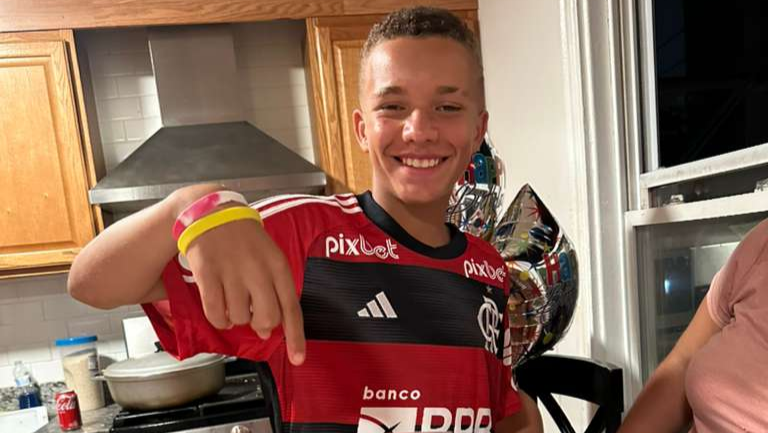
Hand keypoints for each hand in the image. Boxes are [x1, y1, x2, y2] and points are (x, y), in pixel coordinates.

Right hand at [183, 214, 305, 365]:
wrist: (212, 212)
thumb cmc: (245, 239)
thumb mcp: (269, 258)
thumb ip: (273, 293)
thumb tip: (267, 331)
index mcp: (278, 265)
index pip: (291, 308)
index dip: (295, 337)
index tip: (297, 359)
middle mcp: (258, 269)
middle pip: (266, 318)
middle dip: (260, 324)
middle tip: (252, 314)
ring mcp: (232, 271)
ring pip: (239, 319)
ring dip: (235, 318)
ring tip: (232, 297)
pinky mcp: (208, 273)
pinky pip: (215, 314)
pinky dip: (217, 318)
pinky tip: (218, 304)